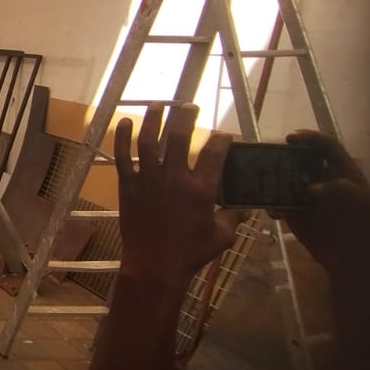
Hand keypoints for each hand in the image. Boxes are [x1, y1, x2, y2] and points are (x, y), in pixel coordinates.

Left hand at [114, 104, 238, 283]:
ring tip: (158, 103)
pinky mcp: (128, 185)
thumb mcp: (222, 237)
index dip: (221, 140)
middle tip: (189, 105)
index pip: (213, 153)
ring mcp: (148, 179)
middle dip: (185, 116)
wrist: (155, 265)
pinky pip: (122, 156)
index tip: (224, 134)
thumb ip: (234, 218)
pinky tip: (124, 121)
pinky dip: (122, 137)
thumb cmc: (190, 253)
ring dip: (153, 119)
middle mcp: (174, 178)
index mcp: (200, 189)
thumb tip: (247, 208)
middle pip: (179, 136)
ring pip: (149, 140)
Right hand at [278, 130, 369, 285]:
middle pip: (298, 158)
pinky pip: (277, 203)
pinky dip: (271, 205)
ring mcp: (305, 196)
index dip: (309, 138)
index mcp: (340, 170)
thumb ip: (339, 189)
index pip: (325, 145)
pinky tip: (272, 210)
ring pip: (284, 179)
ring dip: (272, 179)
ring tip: (260, 180)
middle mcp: (320, 178)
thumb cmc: (362, 223)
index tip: (290, 139)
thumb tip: (310, 188)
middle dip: (282, 156)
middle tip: (267, 157)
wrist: (354, 256)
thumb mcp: (360, 200)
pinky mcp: (293, 212)